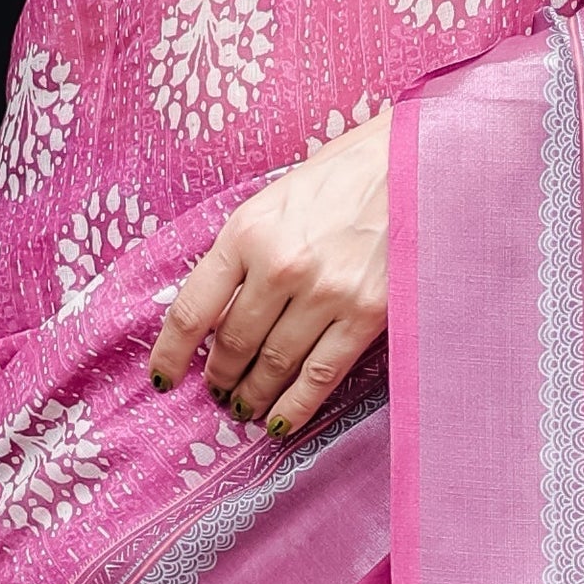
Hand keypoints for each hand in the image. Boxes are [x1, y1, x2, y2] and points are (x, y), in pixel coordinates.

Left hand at [152, 113, 389, 434]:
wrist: (418, 161)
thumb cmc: (346, 172)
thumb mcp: (276, 198)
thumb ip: (245, 248)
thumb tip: (219, 306)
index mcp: (247, 231)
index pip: (192, 310)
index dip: (172, 353)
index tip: (165, 376)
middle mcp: (280, 266)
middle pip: (233, 344)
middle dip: (220, 375)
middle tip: (218, 390)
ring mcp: (324, 294)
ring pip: (273, 365)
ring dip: (252, 394)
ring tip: (244, 407)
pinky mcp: (366, 315)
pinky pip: (319, 376)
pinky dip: (294, 406)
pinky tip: (279, 422)